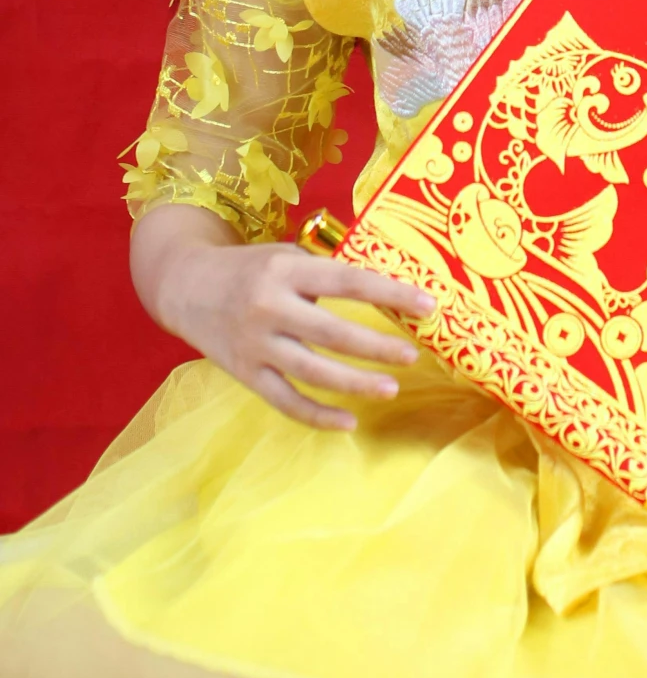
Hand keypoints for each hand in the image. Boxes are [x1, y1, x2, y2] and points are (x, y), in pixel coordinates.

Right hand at [141, 215, 436, 430]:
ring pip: (312, 372)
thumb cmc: (252, 268)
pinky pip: (285, 402)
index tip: (428, 305)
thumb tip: (388, 292)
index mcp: (286, 268)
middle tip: (412, 356)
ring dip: (354, 384)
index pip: (347, 280)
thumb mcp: (287, 255)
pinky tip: (348, 422)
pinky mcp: (244, 374)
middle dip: (376, 347)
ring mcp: (255, 344)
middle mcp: (269, 306)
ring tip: (390, 389)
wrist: (186, 284)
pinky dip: (317, 416)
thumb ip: (327, 273)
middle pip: (331, 333)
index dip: (390, 292)